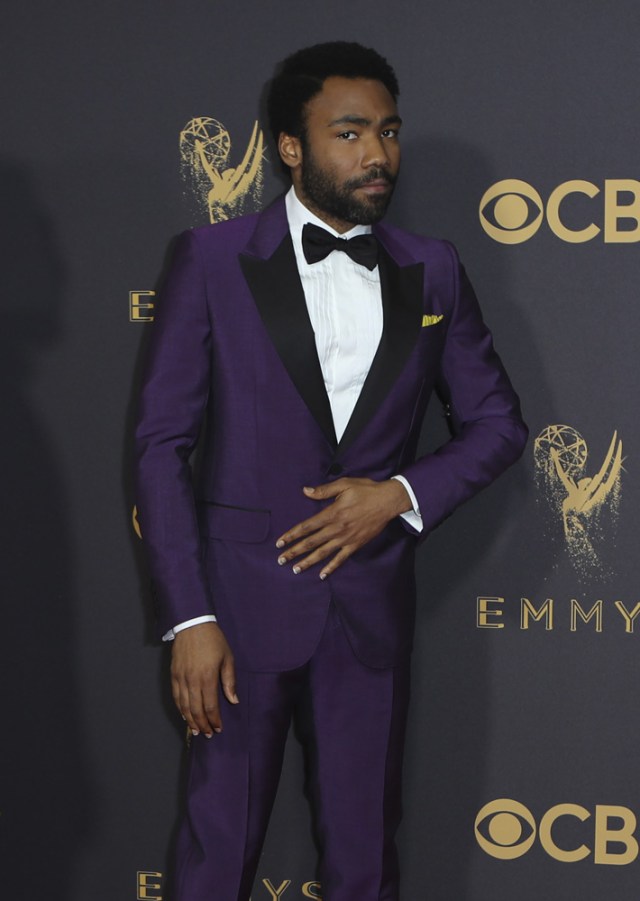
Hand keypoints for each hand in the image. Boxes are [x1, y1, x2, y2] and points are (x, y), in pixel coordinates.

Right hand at [171, 622, 237, 737]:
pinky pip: (175, 696)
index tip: (218, 728)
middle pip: (196, 709)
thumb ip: (229, 681)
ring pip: (184, 706)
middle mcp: (192, 680)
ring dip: (190, 720)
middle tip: (208, 734)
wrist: (193, 624)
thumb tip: (233, 700)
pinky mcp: (173, 674)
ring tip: (196, 730)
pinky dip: (180, 708)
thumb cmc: (213, 640)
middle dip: (203, 724)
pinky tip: (184, 715)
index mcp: (208, 677)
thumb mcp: (227, 658)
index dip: (214, 720)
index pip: (210, 706)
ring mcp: (181, 678)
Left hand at [276, 478, 410, 578]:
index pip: (306, 527)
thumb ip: (323, 490)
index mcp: (332, 513)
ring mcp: (346, 539)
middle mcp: (337, 528)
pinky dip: (331, 567)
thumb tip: (305, 491)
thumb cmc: (366, 490)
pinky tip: (321, 575)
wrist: (388, 501)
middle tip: (280, 560)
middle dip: (294, 552)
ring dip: (308, 562)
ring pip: (323, 553)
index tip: (280, 542)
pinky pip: (341, 558)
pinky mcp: (355, 545)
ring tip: (295, 569)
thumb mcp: (344, 484)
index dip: (292, 535)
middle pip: (311, 542)